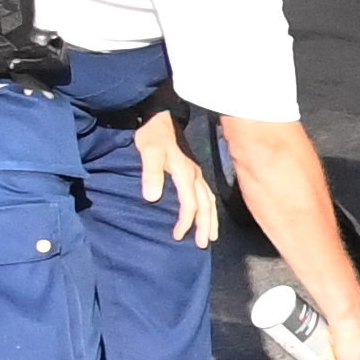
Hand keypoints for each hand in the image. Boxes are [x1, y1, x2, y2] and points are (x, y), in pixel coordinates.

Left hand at [135, 114, 222, 246]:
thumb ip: (151, 174)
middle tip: (202, 244)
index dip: (185, 222)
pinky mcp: (195, 171)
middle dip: (205, 226)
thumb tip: (152, 198)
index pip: (190, 204)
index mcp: (186, 173)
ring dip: (211, 219)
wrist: (160, 116)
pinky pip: (207, 194)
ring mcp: (197, 173)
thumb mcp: (148, 151)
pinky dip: (209, 207)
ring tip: (211, 234)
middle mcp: (195, 175)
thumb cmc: (153, 135)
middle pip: (205, 206)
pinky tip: (208, 213)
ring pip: (209, 201)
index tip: (177, 236)